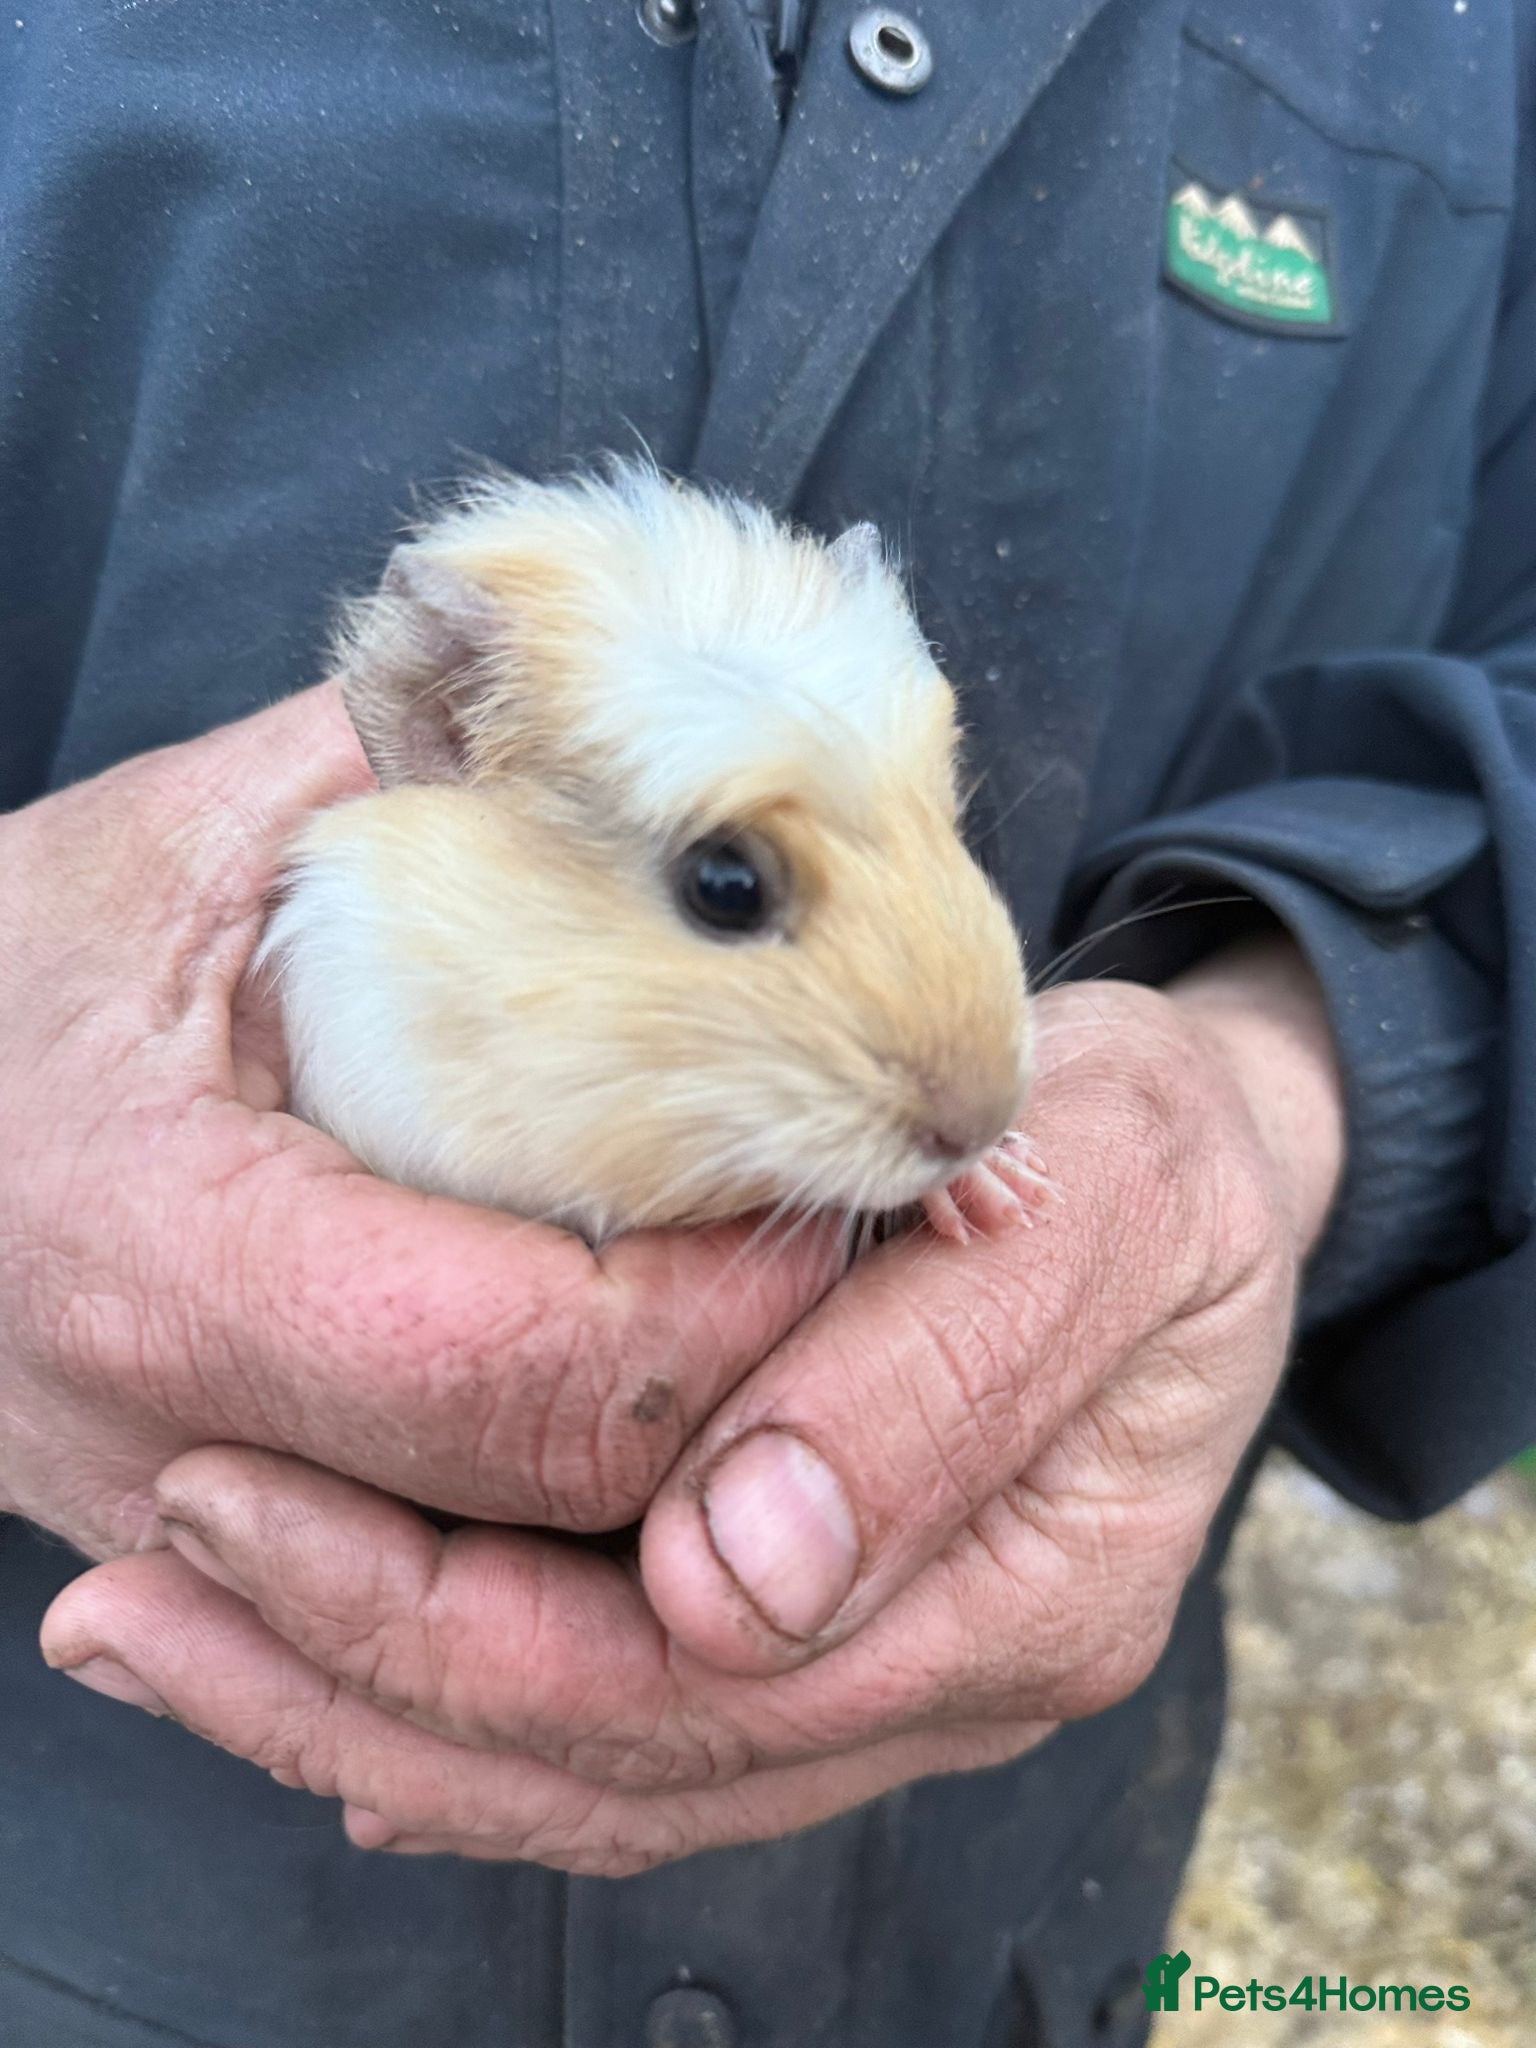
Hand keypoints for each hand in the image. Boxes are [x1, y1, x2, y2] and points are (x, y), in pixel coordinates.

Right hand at [0, 688, 834, 1569]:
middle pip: (559, 1501)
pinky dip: (586, 1474)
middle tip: (843, 1241)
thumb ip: (411, 769)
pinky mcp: (238, 1538)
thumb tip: (637, 709)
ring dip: (686, 1445)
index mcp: (168, 1258)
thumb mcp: (187, 839)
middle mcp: (184, 1439)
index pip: (532, 1367)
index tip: (829, 1187)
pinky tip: (653, 1345)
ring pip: (526, 1569)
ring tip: (770, 1287)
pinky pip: (463, 1553)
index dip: (731, 1300)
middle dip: (744, 1385)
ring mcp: (206, 1523)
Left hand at [40, 937, 1344, 1872]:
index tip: (249, 1503)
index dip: (452, 1624)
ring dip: (358, 1702)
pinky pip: (618, 1707)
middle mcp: (941, 1673)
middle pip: (612, 1752)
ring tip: (161, 1627)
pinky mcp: (819, 1614)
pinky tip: (308, 1658)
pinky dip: (449, 1695)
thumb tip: (741, 1577)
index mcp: (1027, 1592)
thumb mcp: (1099, 1198)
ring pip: (590, 1758)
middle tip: (140, 1593)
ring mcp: (879, 1662)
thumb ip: (941, 1382)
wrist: (1195, 1164)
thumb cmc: (1151, 1150)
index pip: (698, 1680)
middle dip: (352, 1680)